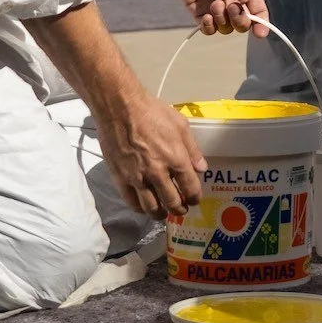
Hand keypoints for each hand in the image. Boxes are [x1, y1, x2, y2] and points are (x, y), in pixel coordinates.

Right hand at [98, 93, 207, 218]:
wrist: (119, 108)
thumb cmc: (151, 112)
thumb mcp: (180, 124)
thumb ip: (193, 149)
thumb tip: (202, 168)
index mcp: (176, 159)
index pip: (191, 188)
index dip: (195, 197)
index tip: (195, 199)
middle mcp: (158, 173)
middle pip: (173, 202)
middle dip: (180, 209)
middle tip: (182, 209)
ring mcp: (138, 178)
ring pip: (152, 207)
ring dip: (161, 214)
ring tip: (164, 213)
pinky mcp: (120, 178)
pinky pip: (132, 202)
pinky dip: (140, 209)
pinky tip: (144, 207)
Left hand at [162, 0, 266, 35]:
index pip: (257, 10)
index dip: (261, 23)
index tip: (260, 32)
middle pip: (243, 23)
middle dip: (241, 22)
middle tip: (232, 7)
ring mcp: (214, 6)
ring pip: (226, 28)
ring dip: (224, 22)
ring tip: (215, 4)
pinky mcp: (197, 9)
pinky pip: (207, 28)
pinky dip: (209, 27)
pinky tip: (206, 16)